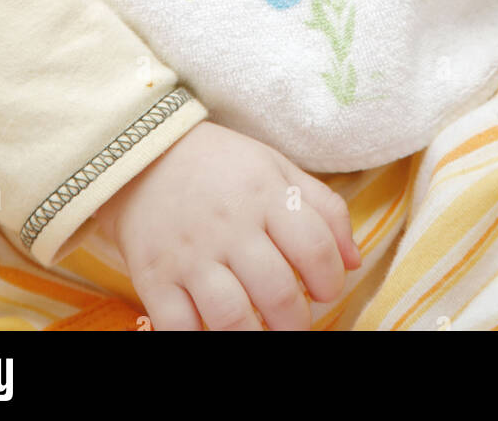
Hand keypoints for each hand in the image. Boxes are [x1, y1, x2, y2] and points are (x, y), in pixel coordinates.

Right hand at [93, 120, 361, 330]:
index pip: (315, 248)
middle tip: (294, 322)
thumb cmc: (221, 166)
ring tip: (263, 333)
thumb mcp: (276, 167)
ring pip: (232, 318)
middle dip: (297, 322)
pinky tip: (217, 332)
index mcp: (264, 194)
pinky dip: (202, 342)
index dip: (330, 280)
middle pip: (278, 292)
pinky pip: (180, 329)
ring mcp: (189, 255)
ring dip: (257, 338)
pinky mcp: (154, 278)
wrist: (143, 155)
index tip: (324, 290)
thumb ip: (323, 208)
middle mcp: (229, 226)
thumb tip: (354, 262)